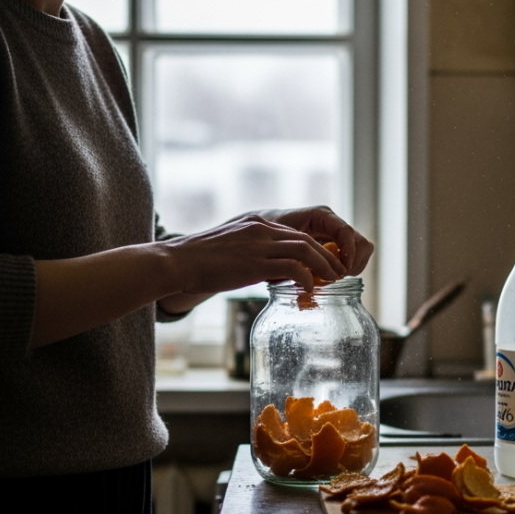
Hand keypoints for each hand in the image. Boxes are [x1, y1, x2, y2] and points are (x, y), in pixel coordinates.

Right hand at [162, 214, 348, 294]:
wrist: (177, 261)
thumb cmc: (198, 261)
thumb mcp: (230, 250)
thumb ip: (251, 254)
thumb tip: (266, 272)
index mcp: (256, 224)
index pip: (295, 233)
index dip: (314, 248)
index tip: (324, 263)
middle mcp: (260, 230)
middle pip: (305, 239)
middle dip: (326, 256)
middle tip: (338, 272)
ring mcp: (258, 245)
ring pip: (304, 249)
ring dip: (323, 265)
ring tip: (332, 280)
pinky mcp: (254, 263)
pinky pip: (291, 268)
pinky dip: (305, 277)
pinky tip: (308, 289)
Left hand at [249, 206, 374, 275]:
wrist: (261, 232)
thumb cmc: (268, 234)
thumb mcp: (279, 244)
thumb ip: (295, 256)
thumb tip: (305, 278)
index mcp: (321, 216)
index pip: (346, 232)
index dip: (349, 253)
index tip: (341, 271)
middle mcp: (334, 223)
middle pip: (362, 243)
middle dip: (353, 263)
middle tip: (336, 277)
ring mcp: (338, 234)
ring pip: (363, 250)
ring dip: (353, 267)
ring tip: (333, 278)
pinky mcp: (338, 245)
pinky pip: (355, 257)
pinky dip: (348, 269)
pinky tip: (331, 276)